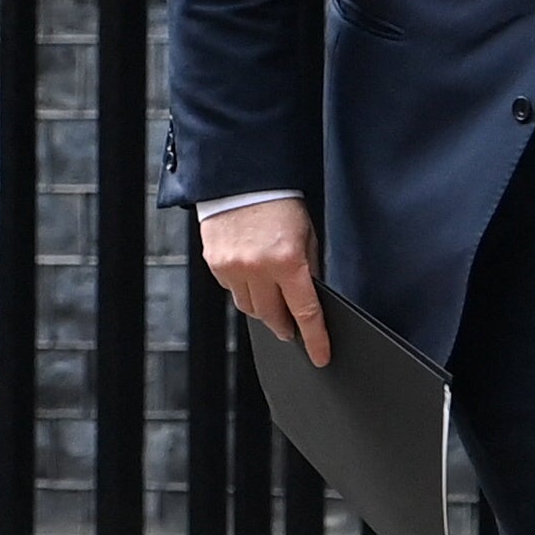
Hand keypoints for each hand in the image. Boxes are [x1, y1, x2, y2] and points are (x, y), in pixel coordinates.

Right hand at [200, 200, 328, 368]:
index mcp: (287, 261)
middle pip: (272, 317)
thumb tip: (310, 296)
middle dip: (285, 326)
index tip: (320, 355)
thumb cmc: (277, 201)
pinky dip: (243, 290)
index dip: (315, 339)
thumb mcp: (306, 233)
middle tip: (292, 328)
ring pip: (249, 309)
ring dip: (263, 309)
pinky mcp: (214, 263)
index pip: (305, 312)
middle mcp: (257, 268)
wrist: (239, 178)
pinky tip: (251, 276)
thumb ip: (308, 267)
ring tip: (271, 298)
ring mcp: (232, 268)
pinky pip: (231, 291)